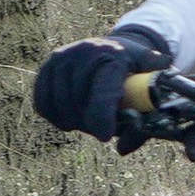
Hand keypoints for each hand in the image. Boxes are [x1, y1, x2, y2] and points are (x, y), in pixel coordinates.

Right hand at [33, 25, 169, 139]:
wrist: (119, 47)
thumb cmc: (137, 75)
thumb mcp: (151, 90)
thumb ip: (146, 119)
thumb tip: (122, 149)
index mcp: (115, 56)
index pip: (103, 89)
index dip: (102, 116)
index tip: (105, 136)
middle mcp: (85, 50)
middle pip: (78, 100)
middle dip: (90, 123)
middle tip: (102, 130)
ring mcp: (63, 56)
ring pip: (59, 104)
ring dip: (73, 122)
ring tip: (88, 121)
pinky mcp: (48, 65)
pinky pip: (43, 102)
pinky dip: (55, 117)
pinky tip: (70, 118)